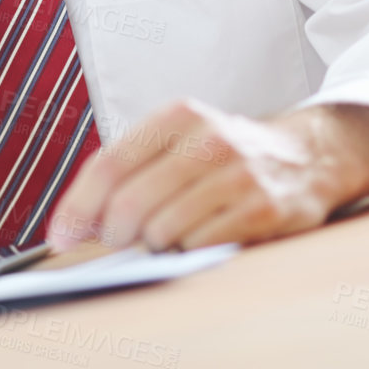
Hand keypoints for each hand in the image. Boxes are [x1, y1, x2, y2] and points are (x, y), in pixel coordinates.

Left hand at [47, 99, 368, 252]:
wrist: (307, 153)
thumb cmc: (225, 155)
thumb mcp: (179, 141)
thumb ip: (129, 172)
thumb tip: (74, 225)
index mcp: (178, 116)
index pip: (110, 164)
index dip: (78, 206)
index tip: (61, 237)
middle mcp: (208, 138)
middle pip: (132, 203)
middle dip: (114, 234)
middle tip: (119, 243)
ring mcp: (239, 173)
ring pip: (163, 229)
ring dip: (155, 245)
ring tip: (168, 236)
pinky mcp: (264, 207)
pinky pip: (202, 245)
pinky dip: (189, 252)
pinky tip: (197, 240)